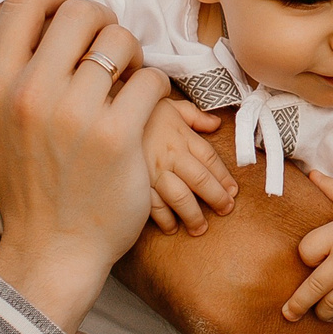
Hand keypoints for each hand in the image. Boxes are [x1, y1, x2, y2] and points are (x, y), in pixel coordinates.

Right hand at [0, 0, 167, 328]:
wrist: (54, 250)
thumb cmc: (19, 195)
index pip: (25, 3)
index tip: (69, 7)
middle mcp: (34, 94)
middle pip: (80, 12)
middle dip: (101, 21)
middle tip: (107, 45)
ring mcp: (78, 114)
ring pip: (121, 40)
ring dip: (132, 53)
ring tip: (128, 75)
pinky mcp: (120, 135)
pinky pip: (150, 80)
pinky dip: (154, 86)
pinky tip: (143, 104)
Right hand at [145, 100, 235, 234]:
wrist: (99, 114)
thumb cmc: (136, 112)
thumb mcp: (167, 105)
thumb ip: (193, 115)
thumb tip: (216, 123)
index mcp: (180, 135)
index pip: (210, 159)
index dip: (224, 178)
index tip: (233, 192)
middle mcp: (170, 154)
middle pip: (200, 179)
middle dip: (217, 198)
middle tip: (226, 210)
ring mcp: (151, 171)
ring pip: (180, 197)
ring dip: (193, 215)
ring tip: (200, 228)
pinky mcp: (133, 184)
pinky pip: (153, 206)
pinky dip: (164, 220)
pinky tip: (171, 227)